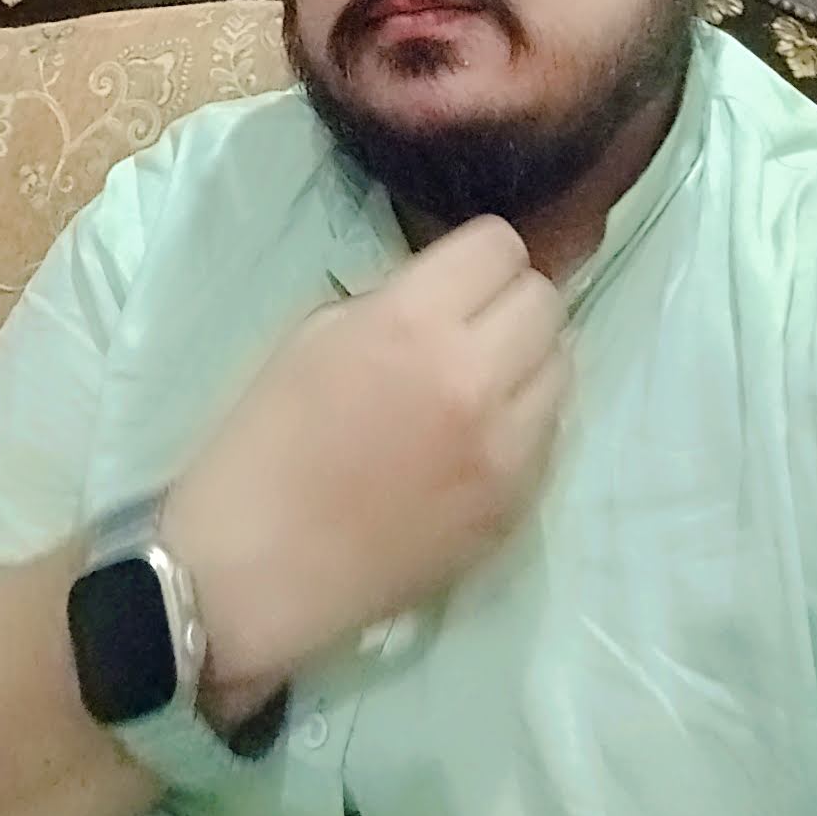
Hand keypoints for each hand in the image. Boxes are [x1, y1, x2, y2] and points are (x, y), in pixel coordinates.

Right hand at [162, 215, 566, 711]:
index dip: (479, 257)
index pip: (501, 246)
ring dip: (526, 364)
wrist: (253, 569)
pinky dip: (524, 425)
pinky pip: (551, 434)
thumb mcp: (315, 333)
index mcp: (413, 321)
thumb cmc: (264, 439)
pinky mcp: (516, 505)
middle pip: (545, 300)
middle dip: (510, 303)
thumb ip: (397, 299)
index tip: (457, 280)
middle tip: (472, 329)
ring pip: (563, 366)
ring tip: (479, 387)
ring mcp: (507, 448)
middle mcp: (476, 375)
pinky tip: (474, 444)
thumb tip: (453, 292)